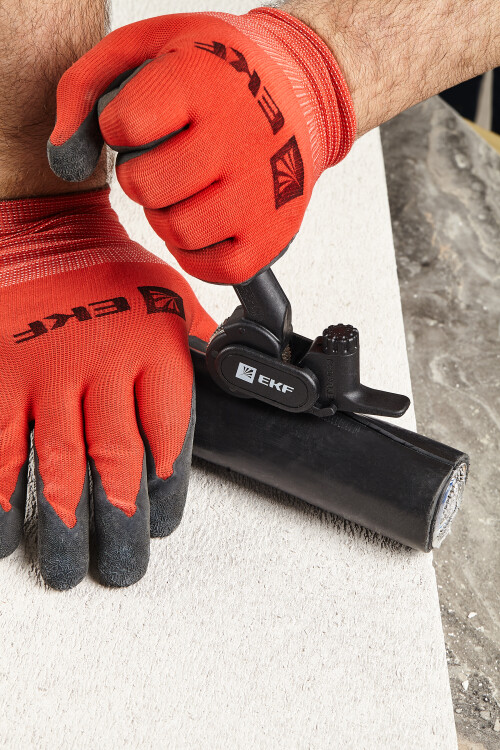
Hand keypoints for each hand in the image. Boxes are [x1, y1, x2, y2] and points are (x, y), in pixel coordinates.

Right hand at [0, 187, 214, 589]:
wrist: (45, 230)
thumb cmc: (110, 269)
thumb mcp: (171, 299)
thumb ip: (194, 349)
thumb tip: (235, 377)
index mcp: (154, 350)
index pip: (168, 434)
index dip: (166, 488)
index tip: (160, 522)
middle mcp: (103, 364)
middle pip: (117, 461)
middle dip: (120, 521)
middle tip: (120, 566)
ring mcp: (47, 371)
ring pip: (60, 464)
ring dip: (65, 522)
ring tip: (70, 566)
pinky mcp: (1, 374)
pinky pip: (0, 445)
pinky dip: (2, 492)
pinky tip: (7, 528)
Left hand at [47, 8, 355, 284]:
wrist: (305, 92)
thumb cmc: (218, 72)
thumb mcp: (150, 46)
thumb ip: (88, 86)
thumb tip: (63, 154)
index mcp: (205, 80)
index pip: (123, 127)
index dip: (121, 128)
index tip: (146, 119)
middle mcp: (240, 138)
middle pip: (146, 187)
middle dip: (140, 176)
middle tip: (163, 161)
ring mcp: (261, 192)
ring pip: (178, 231)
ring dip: (168, 215)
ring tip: (188, 190)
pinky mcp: (273, 235)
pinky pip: (211, 267)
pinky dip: (197, 250)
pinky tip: (208, 219)